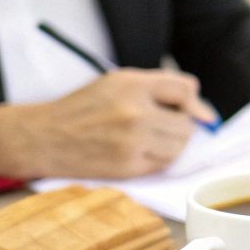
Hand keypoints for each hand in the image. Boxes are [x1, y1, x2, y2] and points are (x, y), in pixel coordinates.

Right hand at [0, 68, 216, 180]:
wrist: (43, 137)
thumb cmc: (83, 108)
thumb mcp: (116, 82)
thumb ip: (160, 88)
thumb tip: (205, 113)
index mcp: (132, 84)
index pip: (185, 88)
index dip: (190, 101)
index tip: (187, 109)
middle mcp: (134, 112)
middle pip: (186, 123)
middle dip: (179, 125)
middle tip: (158, 125)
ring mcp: (131, 142)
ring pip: (179, 146)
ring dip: (171, 144)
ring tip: (147, 137)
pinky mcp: (128, 167)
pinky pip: (163, 163)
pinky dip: (158, 158)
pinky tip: (139, 150)